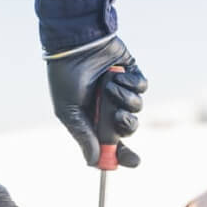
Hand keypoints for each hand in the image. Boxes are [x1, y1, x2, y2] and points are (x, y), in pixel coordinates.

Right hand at [47, 37, 146, 166]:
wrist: (74, 43)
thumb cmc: (65, 78)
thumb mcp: (69, 112)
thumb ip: (84, 137)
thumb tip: (94, 162)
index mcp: (94, 121)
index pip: (113, 145)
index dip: (124, 155)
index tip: (132, 161)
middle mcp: (110, 109)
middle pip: (129, 129)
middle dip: (126, 126)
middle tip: (118, 118)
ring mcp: (122, 93)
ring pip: (136, 109)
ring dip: (124, 100)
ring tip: (109, 87)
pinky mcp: (132, 76)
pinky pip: (141, 88)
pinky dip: (130, 83)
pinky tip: (117, 74)